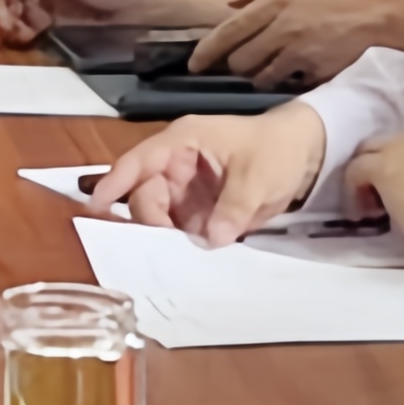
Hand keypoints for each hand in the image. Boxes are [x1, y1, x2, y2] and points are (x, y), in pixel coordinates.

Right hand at [100, 106, 330, 244]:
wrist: (307, 155)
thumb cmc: (277, 149)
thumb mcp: (260, 174)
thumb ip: (235, 205)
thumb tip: (212, 237)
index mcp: (182, 143)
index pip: (138, 162)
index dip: (114, 182)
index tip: (96, 207)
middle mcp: (175, 167)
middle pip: (144, 195)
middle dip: (148, 221)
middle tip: (163, 244)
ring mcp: (185, 191)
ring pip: (158, 217)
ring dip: (163, 238)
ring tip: (171, 258)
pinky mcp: (198, 212)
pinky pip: (180, 230)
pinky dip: (180, 245)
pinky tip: (181, 261)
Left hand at [188, 0, 403, 79]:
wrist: (388, 11)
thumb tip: (232, 2)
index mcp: (274, 2)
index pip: (227, 32)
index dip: (207, 52)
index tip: (194, 64)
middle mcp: (281, 29)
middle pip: (240, 60)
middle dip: (236, 65)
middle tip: (240, 65)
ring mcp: (298, 54)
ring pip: (262, 76)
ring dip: (260, 75)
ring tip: (270, 69)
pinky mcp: (316, 73)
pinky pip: (290, 83)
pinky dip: (287, 81)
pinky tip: (295, 73)